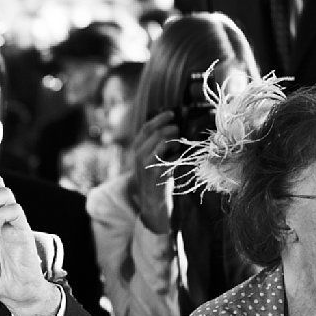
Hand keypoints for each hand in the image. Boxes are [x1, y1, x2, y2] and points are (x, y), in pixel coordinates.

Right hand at [130, 110, 178, 233]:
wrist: (151, 202)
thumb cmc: (155, 178)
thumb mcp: (150, 159)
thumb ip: (155, 144)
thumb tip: (173, 126)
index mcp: (136, 149)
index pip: (146, 127)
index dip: (159, 118)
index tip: (171, 113)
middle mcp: (138, 155)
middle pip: (156, 133)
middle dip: (170, 129)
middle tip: (179, 130)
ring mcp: (146, 164)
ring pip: (163, 143)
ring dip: (174, 141)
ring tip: (178, 146)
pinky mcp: (156, 173)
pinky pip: (170, 157)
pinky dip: (177, 155)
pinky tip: (179, 158)